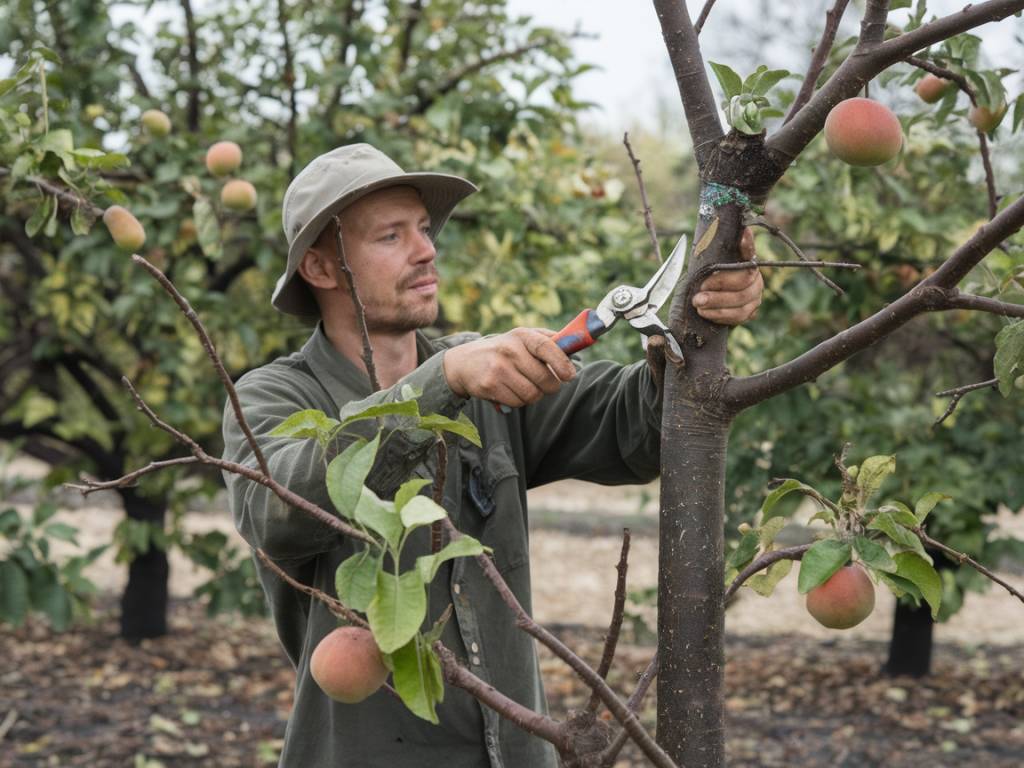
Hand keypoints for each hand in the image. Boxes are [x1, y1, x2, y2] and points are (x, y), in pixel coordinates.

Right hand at [443, 328, 576, 406]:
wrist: (464, 362)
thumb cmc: (503, 351)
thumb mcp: (522, 338)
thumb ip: (548, 340)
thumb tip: (576, 345)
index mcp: (522, 335)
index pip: (547, 347)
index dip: (562, 363)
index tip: (570, 375)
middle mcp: (510, 350)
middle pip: (545, 379)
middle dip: (550, 386)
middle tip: (546, 384)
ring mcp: (498, 368)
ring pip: (532, 395)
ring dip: (533, 395)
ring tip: (523, 385)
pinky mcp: (489, 386)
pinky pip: (517, 403)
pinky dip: (517, 401)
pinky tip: (509, 391)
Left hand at [692, 226, 762, 324]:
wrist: (706, 303)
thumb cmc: (705, 282)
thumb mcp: (704, 267)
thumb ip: (709, 256)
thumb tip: (712, 238)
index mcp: (746, 261)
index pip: (749, 250)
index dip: (747, 243)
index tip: (743, 234)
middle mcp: (755, 277)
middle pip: (744, 279)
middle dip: (719, 284)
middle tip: (700, 289)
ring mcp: (755, 296)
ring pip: (740, 301)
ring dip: (716, 302)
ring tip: (697, 303)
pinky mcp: (750, 312)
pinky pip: (738, 316)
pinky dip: (719, 315)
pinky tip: (705, 313)